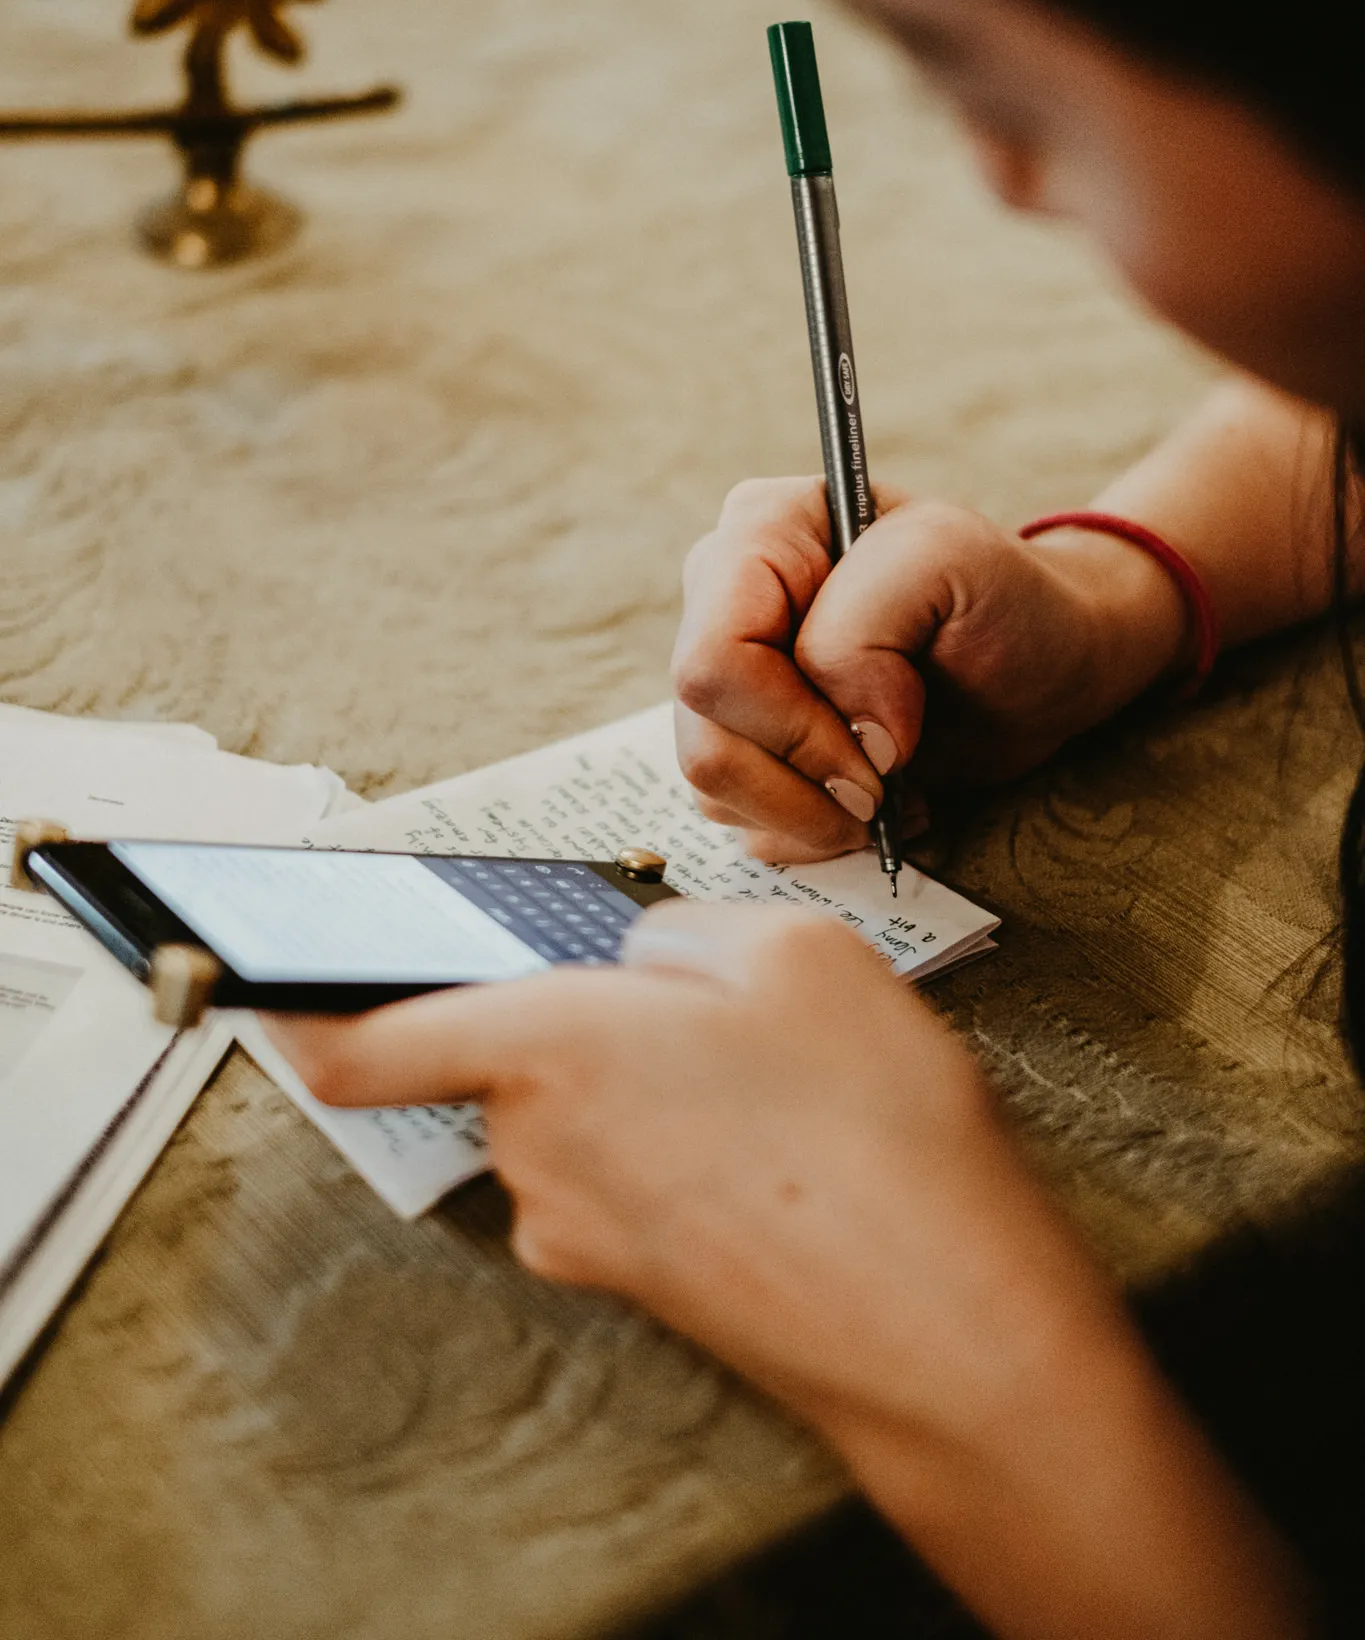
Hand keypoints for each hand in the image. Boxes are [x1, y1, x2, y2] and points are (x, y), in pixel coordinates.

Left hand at [264, 903, 1306, 1639]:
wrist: (942, 1324)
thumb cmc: (870, 1128)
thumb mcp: (795, 951)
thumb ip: (683, 932)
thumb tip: (640, 961)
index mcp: (548, 1051)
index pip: (367, 1049)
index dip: (305, 1017)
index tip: (273, 994)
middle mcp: (539, 1151)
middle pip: (511, 1060)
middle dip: (585, 1019)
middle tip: (705, 1005)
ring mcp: (586, 1231)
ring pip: (580, 1118)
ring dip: (645, 1085)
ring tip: (775, 1082)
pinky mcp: (639, 1281)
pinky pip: (628, 1179)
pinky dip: (681, 1148)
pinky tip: (782, 1141)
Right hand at [672, 478, 1187, 860]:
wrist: (1037, 664)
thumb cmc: (1003, 599)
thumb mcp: (952, 562)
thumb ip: (869, 627)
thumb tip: (848, 733)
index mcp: (759, 533)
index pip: (714, 659)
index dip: (790, 724)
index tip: (886, 747)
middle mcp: (722, 599)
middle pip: (705, 736)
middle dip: (804, 783)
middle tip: (887, 786)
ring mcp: (728, 675)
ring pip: (713, 787)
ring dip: (813, 814)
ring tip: (892, 791)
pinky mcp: (744, 739)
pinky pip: (738, 817)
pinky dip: (813, 828)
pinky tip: (875, 798)